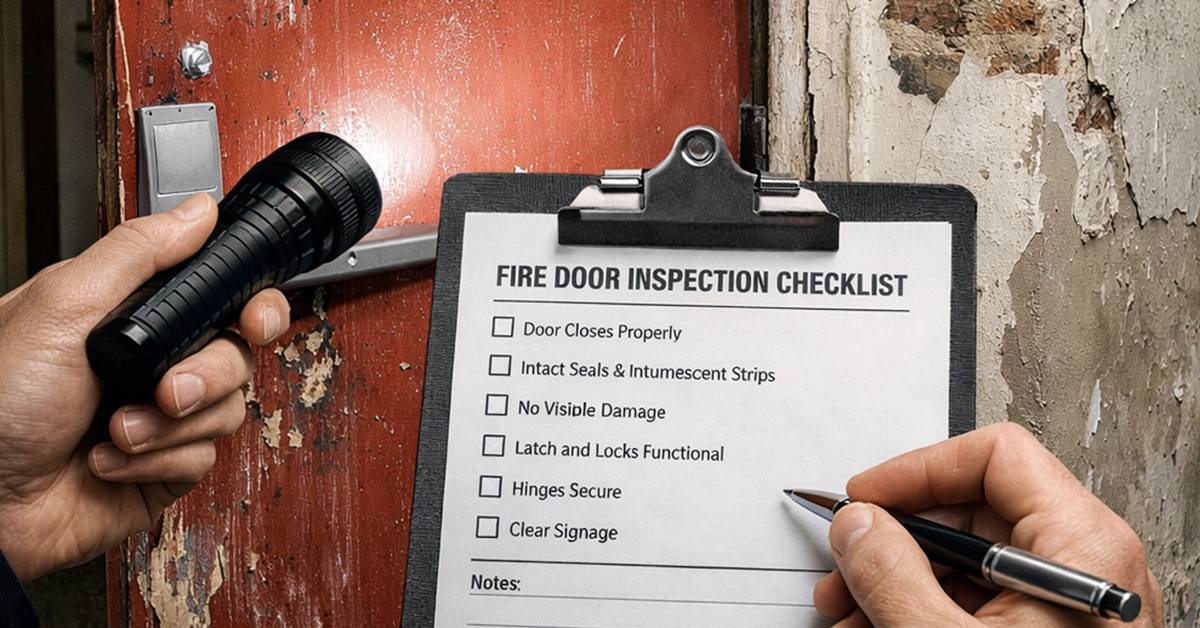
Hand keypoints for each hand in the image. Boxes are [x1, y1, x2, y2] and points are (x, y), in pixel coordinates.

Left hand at [0, 193, 290, 582]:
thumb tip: (196, 211)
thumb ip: (136, 251)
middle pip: (235, 354)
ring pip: (227, 409)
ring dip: (170, 425)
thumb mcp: (62, 305)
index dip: (252, 305)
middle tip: (167, 388)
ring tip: (115, 429)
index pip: (218, 295)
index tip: (253, 320)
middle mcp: (150, 362)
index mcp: (129, 314)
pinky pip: (203, 457)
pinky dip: (157, 461)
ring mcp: (159, 416)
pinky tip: (107, 461)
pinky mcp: (163, 467)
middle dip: (206, 375)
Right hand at [814, 422, 1162, 626]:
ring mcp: (1065, 603)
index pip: (995, 457)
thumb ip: (891, 575)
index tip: (866, 499)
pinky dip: (920, 610)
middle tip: (845, 564)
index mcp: (1081, 546)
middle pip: (972, 509)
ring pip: (965, 559)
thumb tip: (858, 525)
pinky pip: (975, 600)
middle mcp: (1082, 565)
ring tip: (847, 614)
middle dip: (894, 537)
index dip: (919, 469)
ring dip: (895, 579)